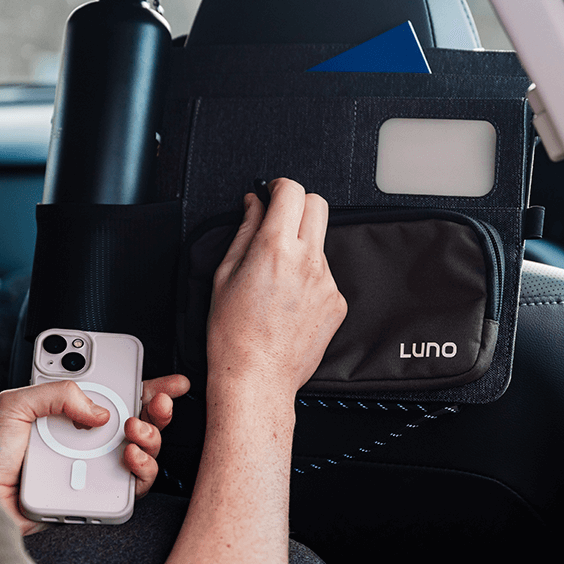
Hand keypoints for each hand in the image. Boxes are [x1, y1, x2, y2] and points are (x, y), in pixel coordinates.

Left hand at [0, 374, 189, 535]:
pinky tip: (130, 457)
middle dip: (160, 406)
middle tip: (159, 402)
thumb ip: (58, 392)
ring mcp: (99, 465)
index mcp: (73, 410)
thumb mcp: (15, 405)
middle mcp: (91, 438)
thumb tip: (101, 411)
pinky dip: (144, 467)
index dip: (149, 385)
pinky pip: (138, 482)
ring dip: (152, 434)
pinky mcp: (102, 493)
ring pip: (148, 448)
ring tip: (133, 431)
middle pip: (143, 418)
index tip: (169, 382)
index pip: (119, 392)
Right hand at [206, 178, 347, 396]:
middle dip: (299, 204)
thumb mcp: (225, 275)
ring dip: (302, 248)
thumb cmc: (234, 335)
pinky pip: (326, 276)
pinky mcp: (338, 301)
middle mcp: (308, 260)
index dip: (280, 186)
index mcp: (275, 248)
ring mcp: (327, 281)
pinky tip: (290, 302)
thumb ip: (245, 231)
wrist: (257, 377)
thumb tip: (254, 205)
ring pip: (321, 244)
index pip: (292, 192)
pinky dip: (310, 280)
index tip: (273, 193)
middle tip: (280, 220)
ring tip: (277, 280)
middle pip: (318, 205)